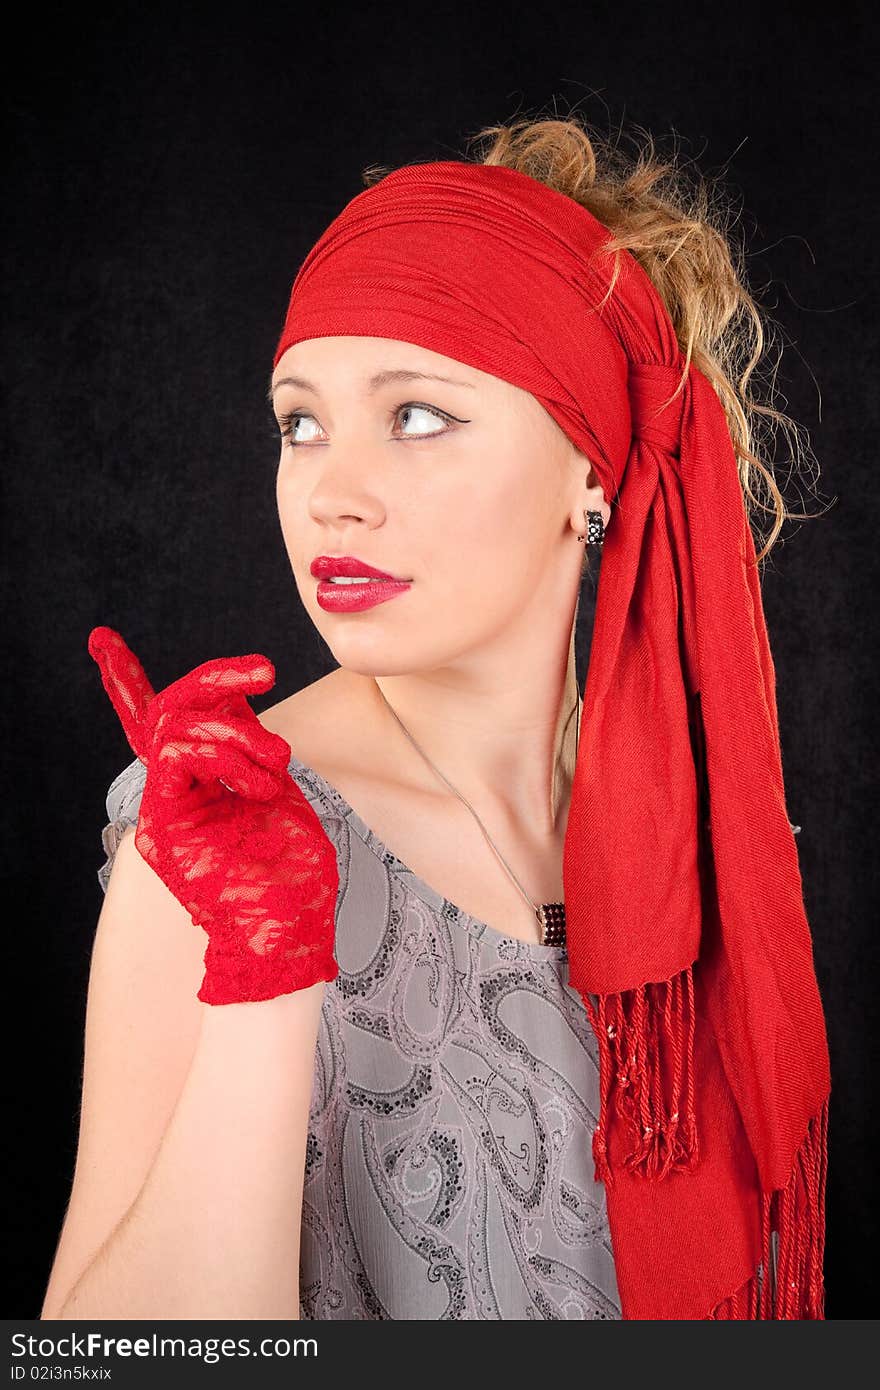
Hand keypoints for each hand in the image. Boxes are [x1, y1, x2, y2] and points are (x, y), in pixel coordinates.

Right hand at [88, 625, 338, 1003]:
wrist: (289, 935)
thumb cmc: (293, 876)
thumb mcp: (278, 793)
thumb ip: (249, 749)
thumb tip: (237, 706)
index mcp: (201, 785)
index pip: (158, 723)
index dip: (124, 681)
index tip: (99, 639)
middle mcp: (174, 794)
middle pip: (171, 710)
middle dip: (215, 677)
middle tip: (264, 669)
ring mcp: (164, 808)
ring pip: (179, 726)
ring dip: (239, 733)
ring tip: (275, 766)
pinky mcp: (162, 823)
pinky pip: (178, 756)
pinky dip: (224, 755)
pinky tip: (256, 783)